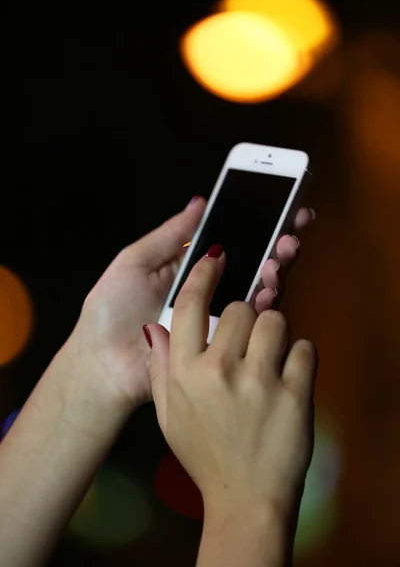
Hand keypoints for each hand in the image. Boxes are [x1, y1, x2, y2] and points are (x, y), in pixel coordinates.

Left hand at [67, 198, 314, 412]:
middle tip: (290, 233)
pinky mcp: (223, 344)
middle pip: (251, 261)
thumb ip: (170, 235)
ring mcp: (218, 317)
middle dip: (276, 243)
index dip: (256, 224)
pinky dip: (266, 302)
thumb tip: (200, 201)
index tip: (284, 206)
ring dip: (275, 268)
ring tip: (280, 256)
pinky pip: (253, 322)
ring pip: (258, 288)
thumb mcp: (135, 263)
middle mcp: (209, 289)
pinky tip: (269, 289)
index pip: (229, 240)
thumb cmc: (111, 313)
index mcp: (188, 268)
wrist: (104, 367)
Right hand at [146, 247, 317, 521]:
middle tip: (249, 341)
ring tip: (271, 358)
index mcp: (185, 372)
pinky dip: (301, 358)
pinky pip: (305, 347)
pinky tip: (290, 377)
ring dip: (275, 333)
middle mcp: (220, 369)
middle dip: (247, 318)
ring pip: (276, 319)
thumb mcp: (169, 415)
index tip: (217, 255)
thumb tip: (155, 327)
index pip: (191, 303)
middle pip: (242, 306)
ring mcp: (260, 380)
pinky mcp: (295, 392)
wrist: (246, 498)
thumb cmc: (205, 454)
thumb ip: (159, 368)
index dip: (204, 272)